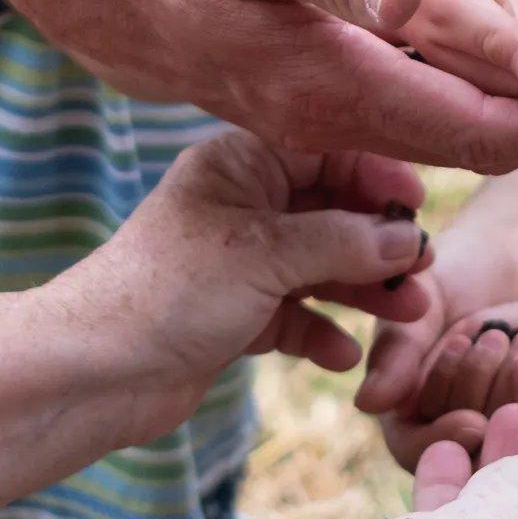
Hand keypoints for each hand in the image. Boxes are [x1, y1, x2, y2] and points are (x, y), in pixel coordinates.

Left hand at [54, 131, 434, 446]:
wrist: (94, 369)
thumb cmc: (170, 292)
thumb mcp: (266, 253)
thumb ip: (343, 241)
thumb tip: (409, 238)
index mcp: (238, 165)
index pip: (325, 149)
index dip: (375, 174)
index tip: (418, 206)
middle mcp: (240, 206)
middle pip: (329, 210)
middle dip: (379, 240)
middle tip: (423, 270)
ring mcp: (237, 262)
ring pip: (318, 266)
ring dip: (363, 289)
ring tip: (407, 313)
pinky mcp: (232, 315)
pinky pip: (293, 316)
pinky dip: (320, 332)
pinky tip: (343, 356)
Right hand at [359, 231, 517, 465]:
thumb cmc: (456, 269)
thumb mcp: (421, 299)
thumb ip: (399, 349)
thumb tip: (368, 404)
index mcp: (408, 406)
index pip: (417, 451)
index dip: (444, 441)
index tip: (473, 422)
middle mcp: (453, 423)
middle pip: (469, 450)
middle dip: (483, 396)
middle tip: (494, 339)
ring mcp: (500, 420)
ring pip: (513, 440)